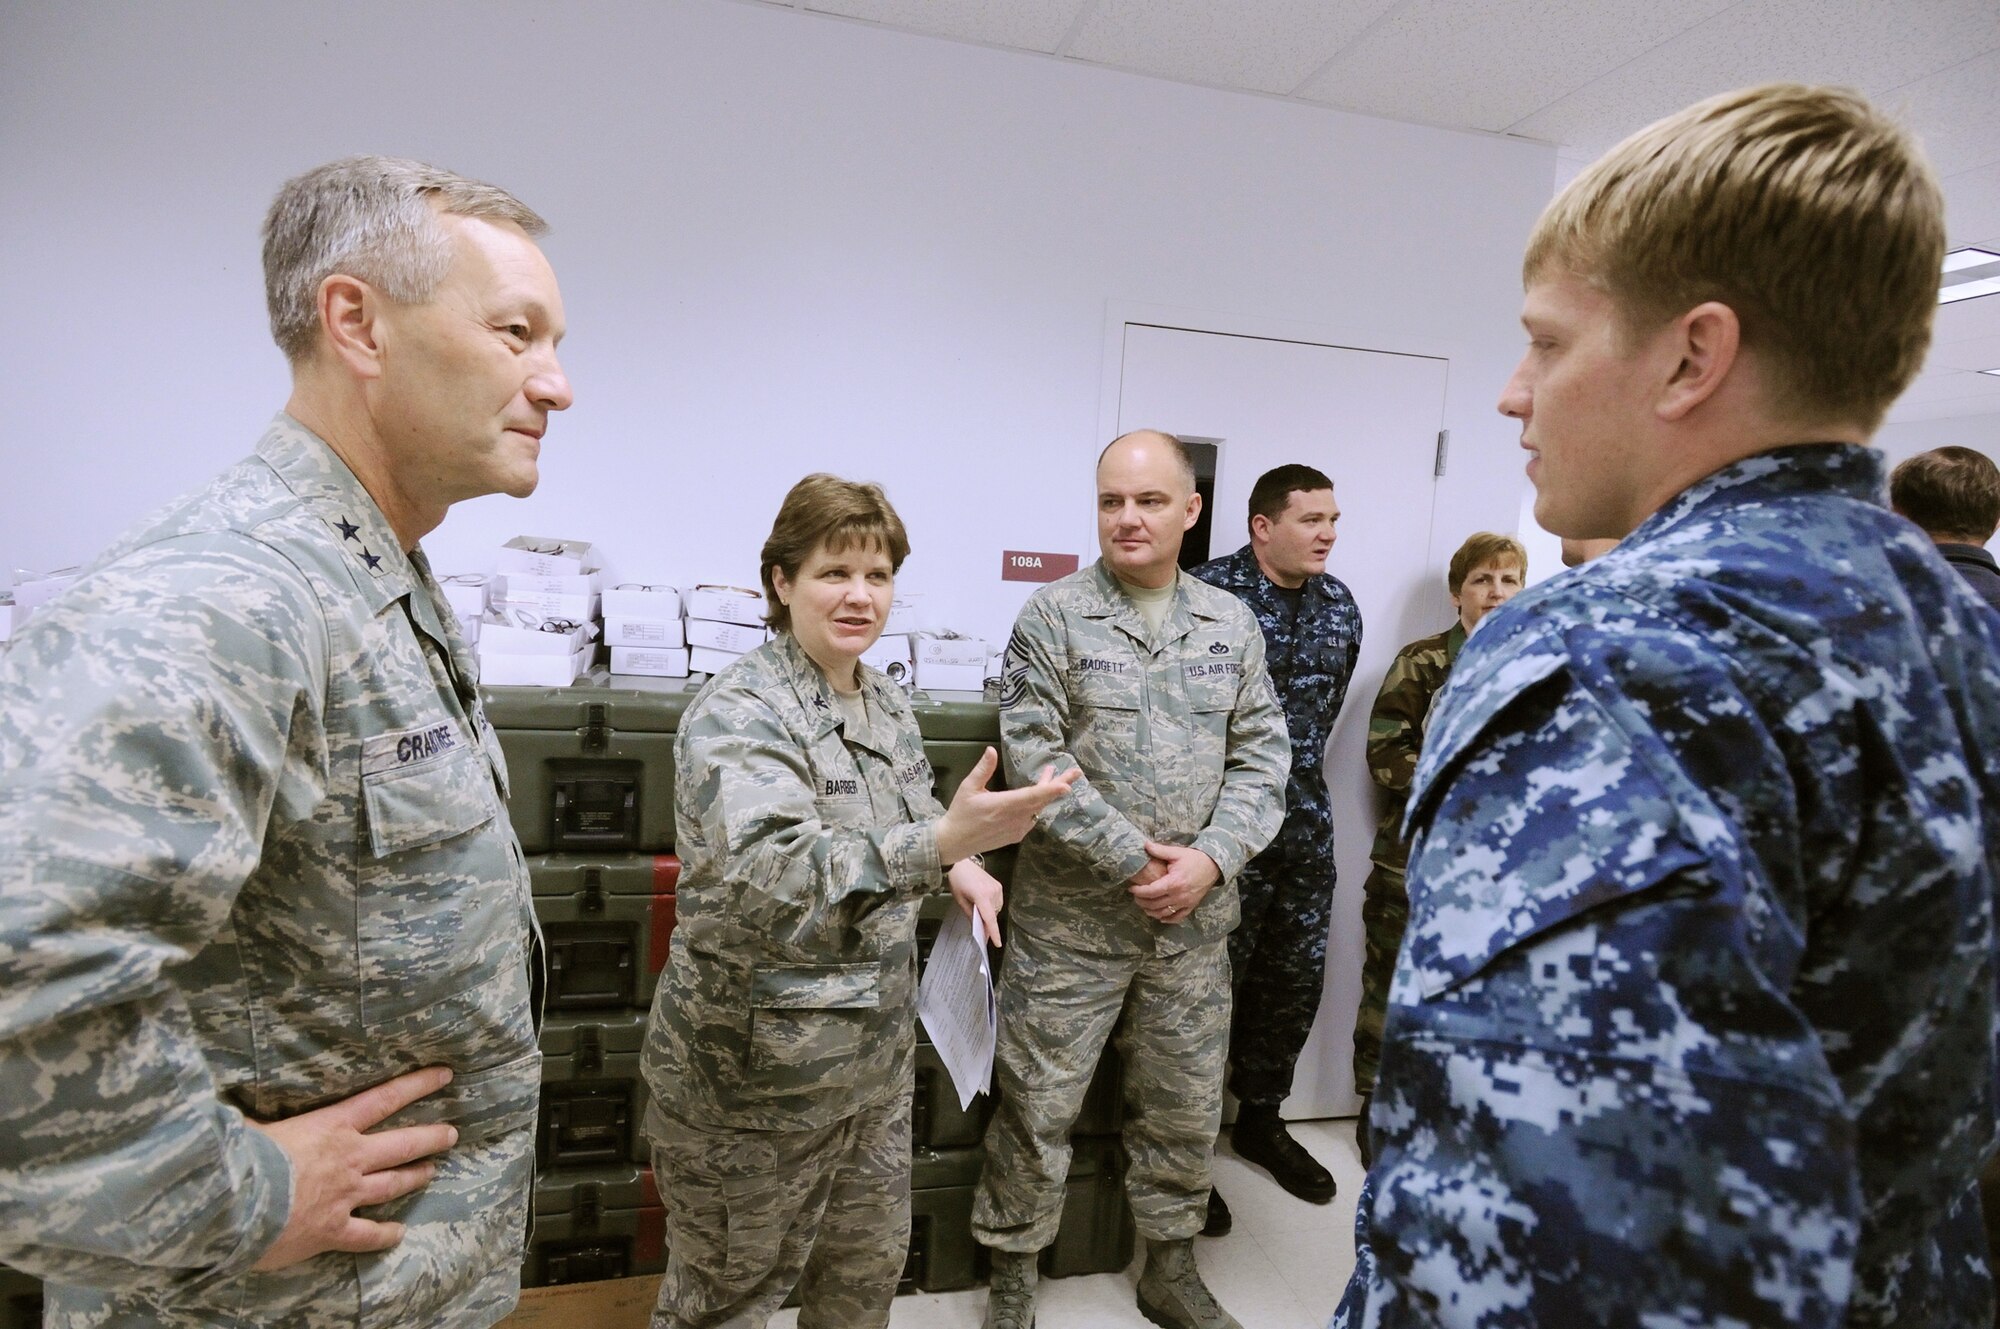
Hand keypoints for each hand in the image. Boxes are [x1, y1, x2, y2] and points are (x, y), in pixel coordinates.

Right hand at [247, 1066, 458, 1270]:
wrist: (234, 1205)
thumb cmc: (241, 1157)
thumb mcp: (249, 1123)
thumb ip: (253, 1115)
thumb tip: (231, 1103)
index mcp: (333, 1127)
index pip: (384, 1099)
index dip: (417, 1085)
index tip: (444, 1075)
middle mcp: (349, 1159)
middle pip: (402, 1145)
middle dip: (431, 1138)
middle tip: (451, 1135)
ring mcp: (346, 1196)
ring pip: (392, 1185)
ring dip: (414, 1178)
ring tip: (431, 1172)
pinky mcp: (334, 1231)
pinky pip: (368, 1235)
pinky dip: (385, 1235)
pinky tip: (398, 1234)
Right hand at [935, 747, 1080, 864]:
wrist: (954, 842)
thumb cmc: (960, 813)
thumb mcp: (968, 788)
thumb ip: (983, 769)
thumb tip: (991, 750)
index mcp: (1005, 805)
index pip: (1033, 796)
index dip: (1051, 790)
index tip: (1067, 785)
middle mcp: (1015, 818)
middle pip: (1043, 800)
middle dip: (1059, 785)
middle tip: (1075, 773)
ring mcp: (1018, 829)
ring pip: (1038, 809)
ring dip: (1046, 793)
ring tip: (1052, 776)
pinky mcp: (1016, 835)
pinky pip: (1032, 818)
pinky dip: (1037, 805)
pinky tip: (1035, 796)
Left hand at [948, 858, 1004, 948]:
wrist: (962, 864)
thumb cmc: (957, 881)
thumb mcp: (960, 900)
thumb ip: (970, 915)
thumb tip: (978, 928)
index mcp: (982, 897)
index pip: (990, 918)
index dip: (994, 932)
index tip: (997, 943)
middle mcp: (993, 892)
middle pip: (993, 915)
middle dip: (987, 922)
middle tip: (979, 926)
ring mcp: (997, 888)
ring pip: (996, 909)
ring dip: (989, 913)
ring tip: (978, 908)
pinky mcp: (998, 885)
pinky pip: (998, 901)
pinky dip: (992, 906)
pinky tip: (984, 903)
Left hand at [1129, 842, 1220, 923]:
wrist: (1214, 866)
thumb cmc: (1194, 858)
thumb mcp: (1177, 852)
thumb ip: (1159, 850)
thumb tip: (1144, 844)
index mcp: (1174, 882)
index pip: (1151, 891)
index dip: (1139, 892)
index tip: (1131, 888)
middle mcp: (1179, 895)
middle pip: (1154, 904)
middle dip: (1142, 902)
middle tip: (1135, 896)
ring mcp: (1186, 903)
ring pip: (1163, 913)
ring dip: (1151, 911)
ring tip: (1144, 905)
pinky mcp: (1191, 906)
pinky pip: (1177, 917)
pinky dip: (1166, 919)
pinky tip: (1159, 916)